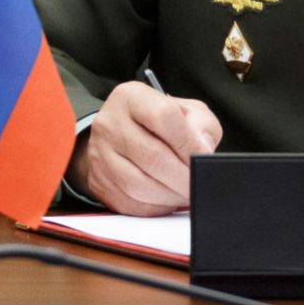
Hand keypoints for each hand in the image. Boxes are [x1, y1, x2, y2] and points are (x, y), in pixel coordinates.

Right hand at [67, 81, 221, 215]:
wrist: (119, 138)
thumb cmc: (158, 124)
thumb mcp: (184, 111)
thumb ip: (201, 124)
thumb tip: (202, 150)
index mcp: (131, 97)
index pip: (163, 116)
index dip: (188, 142)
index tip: (203, 158)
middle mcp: (109, 123)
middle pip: (153, 156)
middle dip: (183, 177)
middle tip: (199, 184)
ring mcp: (100, 155)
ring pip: (140, 185)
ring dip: (171, 195)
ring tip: (186, 192)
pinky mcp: (100, 183)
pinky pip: (132, 203)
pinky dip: (157, 206)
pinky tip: (168, 199)